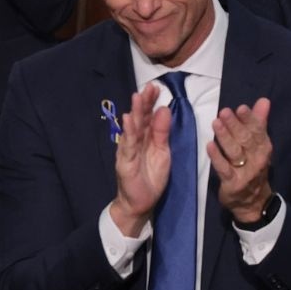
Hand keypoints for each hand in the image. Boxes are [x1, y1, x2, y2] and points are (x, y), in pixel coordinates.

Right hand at [109, 83, 171, 236]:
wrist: (140, 202)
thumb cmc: (151, 177)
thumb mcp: (162, 152)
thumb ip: (162, 132)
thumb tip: (165, 109)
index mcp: (146, 138)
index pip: (149, 116)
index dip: (151, 102)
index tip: (156, 87)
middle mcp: (135, 141)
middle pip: (140, 119)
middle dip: (144, 102)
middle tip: (148, 87)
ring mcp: (128, 150)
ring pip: (133, 129)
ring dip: (136, 112)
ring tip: (138, 97)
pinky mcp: (125, 162)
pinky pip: (128, 145)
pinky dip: (128, 132)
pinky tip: (129, 120)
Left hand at [208, 99, 274, 223]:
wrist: (253, 202)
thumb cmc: (253, 167)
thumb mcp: (259, 145)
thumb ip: (259, 123)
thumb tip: (263, 101)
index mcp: (263, 147)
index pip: (258, 131)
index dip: (250, 119)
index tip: (241, 108)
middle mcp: (257, 158)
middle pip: (245, 140)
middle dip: (235, 125)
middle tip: (224, 112)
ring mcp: (245, 171)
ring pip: (234, 152)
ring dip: (225, 137)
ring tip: (216, 123)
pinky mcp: (232, 183)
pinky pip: (224, 168)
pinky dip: (217, 157)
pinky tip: (209, 145)